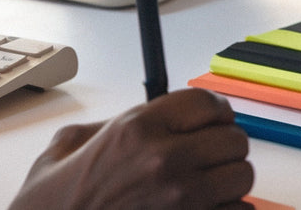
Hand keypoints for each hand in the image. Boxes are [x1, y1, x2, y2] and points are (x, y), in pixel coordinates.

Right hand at [10, 88, 253, 209]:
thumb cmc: (58, 201)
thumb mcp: (71, 142)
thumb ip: (113, 122)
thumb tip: (147, 117)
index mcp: (135, 129)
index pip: (206, 103)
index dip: (215, 111)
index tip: (215, 119)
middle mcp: (163, 161)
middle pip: (234, 139)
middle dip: (224, 146)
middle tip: (208, 154)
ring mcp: (182, 200)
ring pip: (242, 176)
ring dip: (229, 180)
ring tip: (208, 184)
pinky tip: (205, 209)